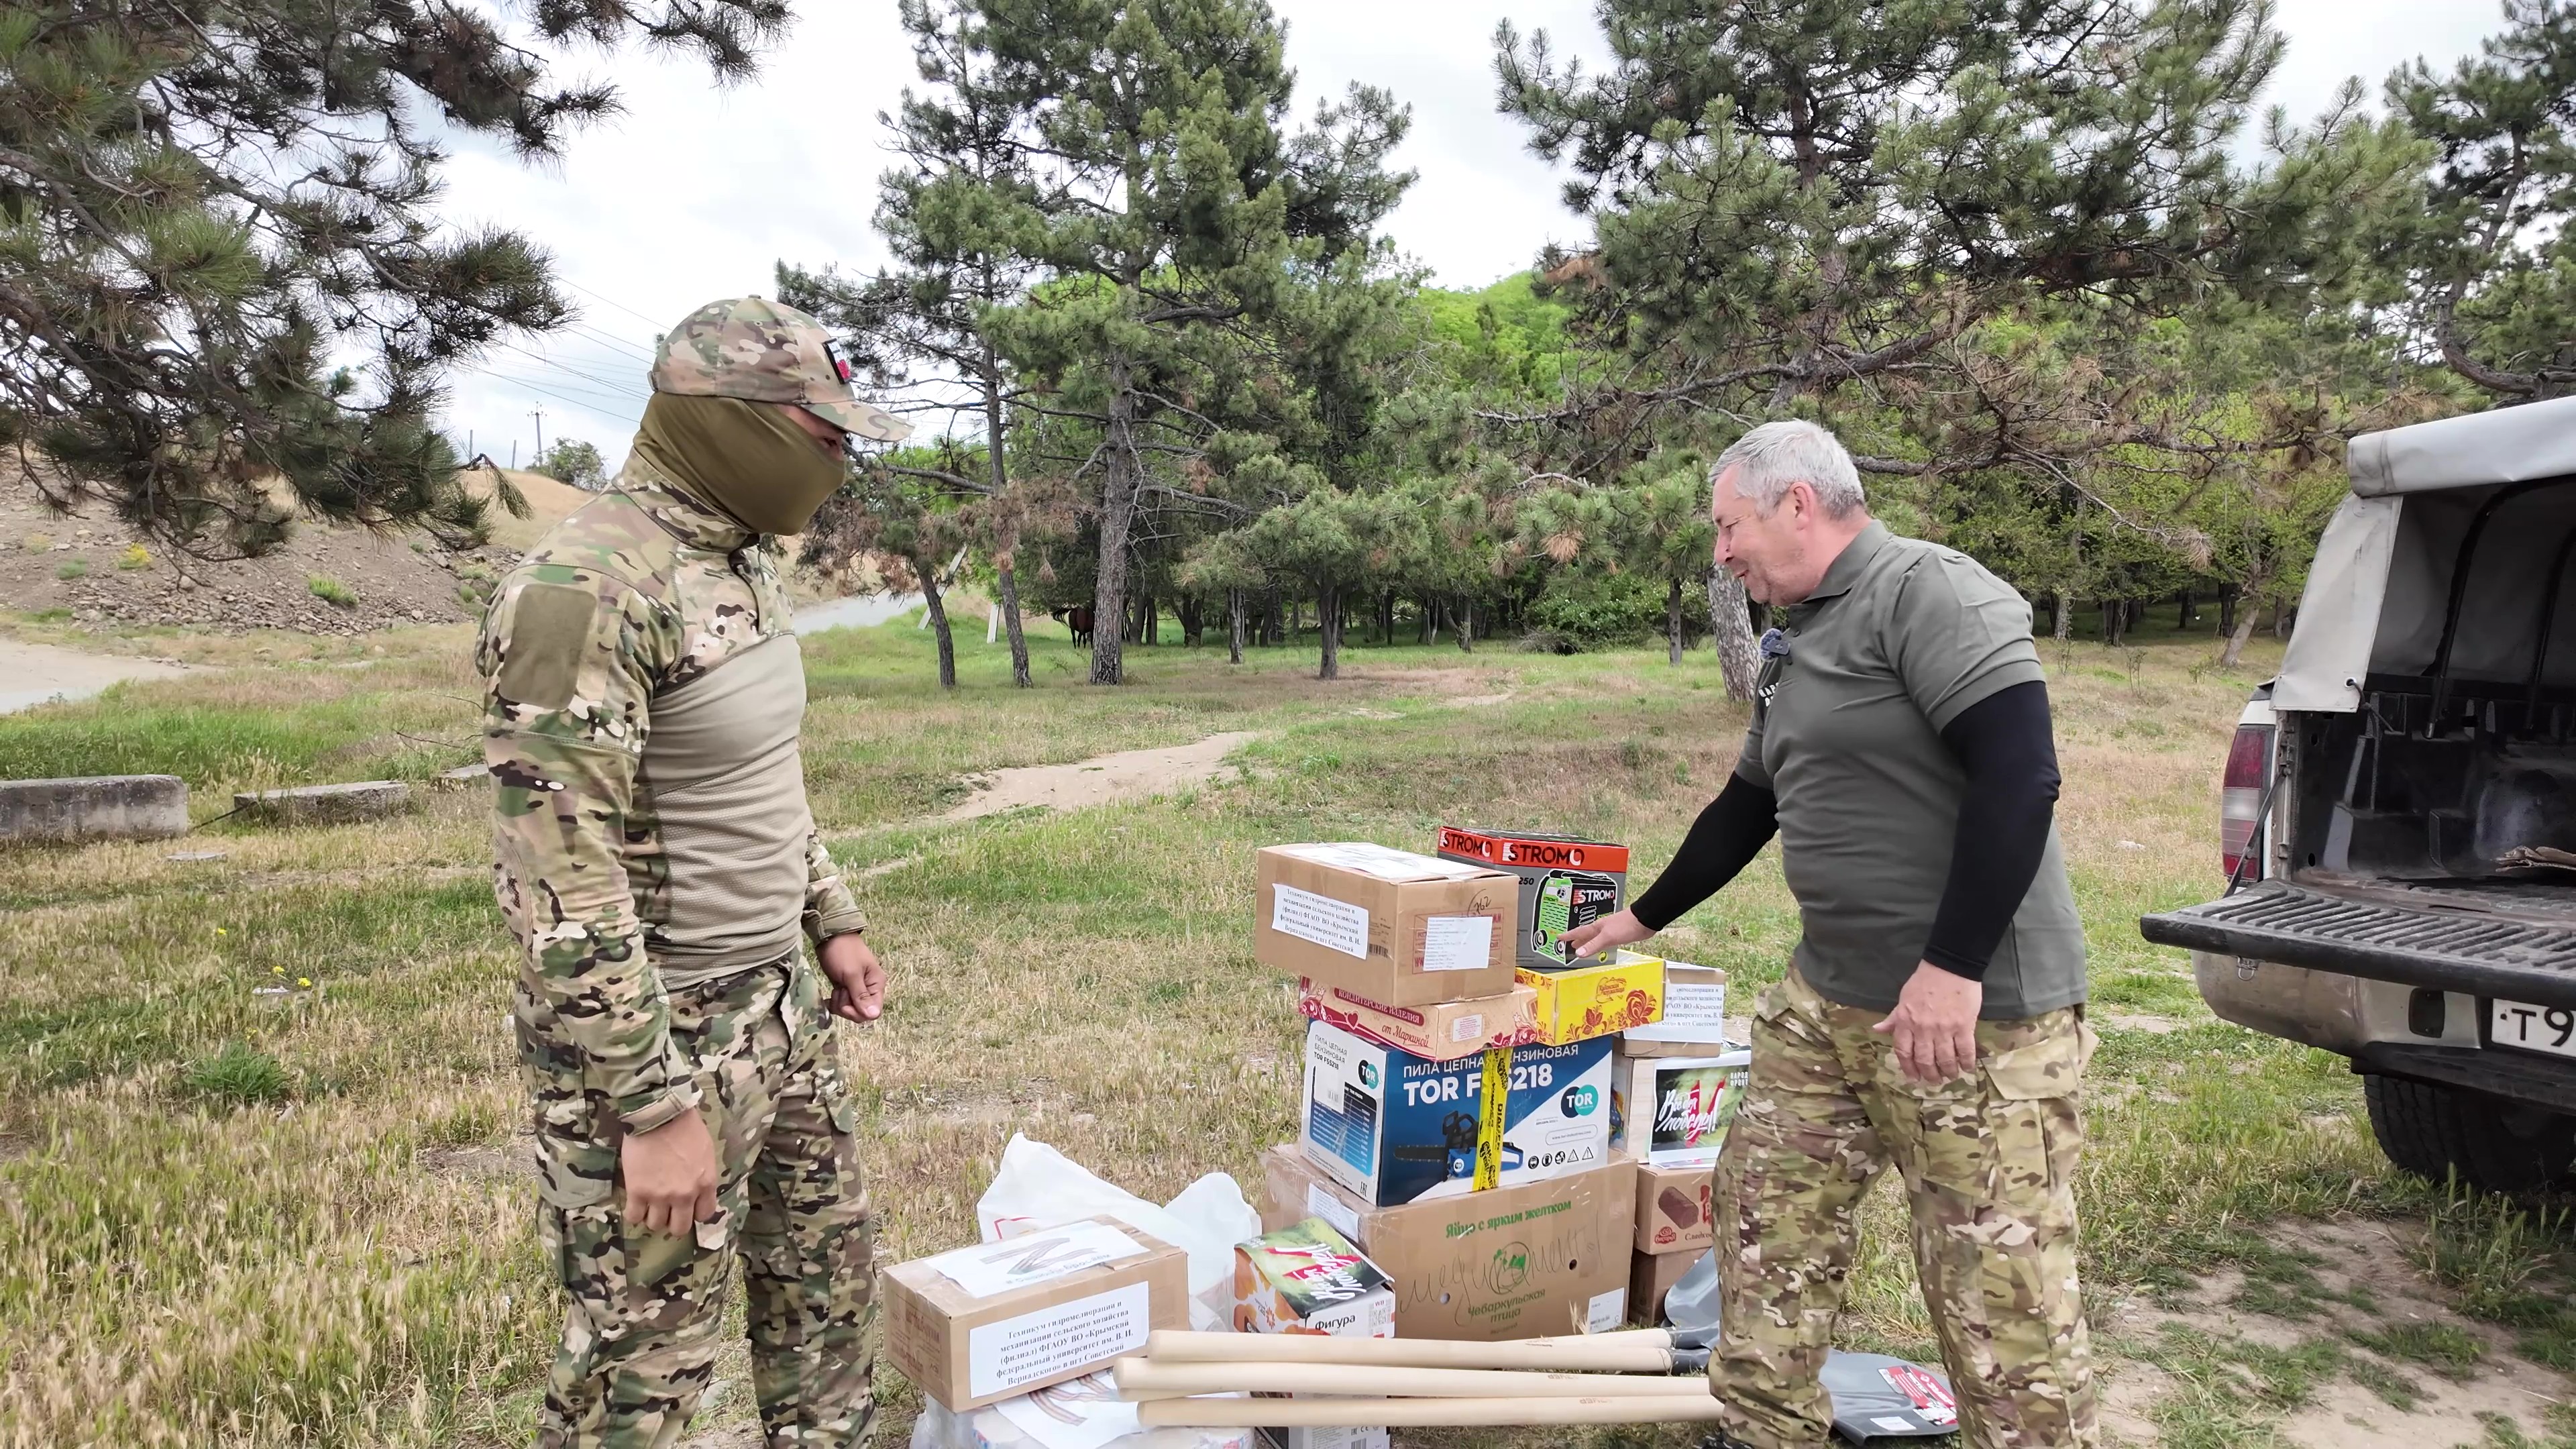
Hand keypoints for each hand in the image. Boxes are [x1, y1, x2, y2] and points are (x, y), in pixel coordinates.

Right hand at [620, 1109, 718, 1237]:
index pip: (704, 1214)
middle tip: (666, 1209)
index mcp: (705, 1184)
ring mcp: (660, 1196)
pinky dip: (634, 1213)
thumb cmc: (685, 1126)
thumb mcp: (705, 1152)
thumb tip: (696, 1189)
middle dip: (673, 1221)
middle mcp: (685, 1195)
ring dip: (652, 1216)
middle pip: (679, 1227)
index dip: (694, 1212)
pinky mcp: (637, 1192)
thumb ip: (702, 1175)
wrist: (658, 1113)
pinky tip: (635, 1202)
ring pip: (655, 1225)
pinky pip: (634, 1217)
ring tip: (649, 1203)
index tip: (687, 1206)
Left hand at [819, 932, 885, 1022]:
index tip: (845, 1004)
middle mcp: (869, 989)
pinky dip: (835, 1002)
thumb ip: (861, 996)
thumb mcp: (852, 974)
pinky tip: (829, 996)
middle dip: (847, 1007)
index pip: (874, 1011)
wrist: (830, 936)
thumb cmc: (843, 952)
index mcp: (876, 985)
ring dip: (839, 1003)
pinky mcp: (845, 987)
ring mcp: (856, 989)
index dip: (859, 1012)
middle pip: (861, 1012)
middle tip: (839, 992)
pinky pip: (842, 1003)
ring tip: (836, 988)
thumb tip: (874, 1016)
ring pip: (850, 1009)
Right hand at [1557, 908, 1654, 960]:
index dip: (1569, 935)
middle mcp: (1602, 928)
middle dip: (1577, 939)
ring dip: (1587, 942)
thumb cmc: (1625, 926)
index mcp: (1597, 927)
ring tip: (1581, 947)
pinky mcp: (1619, 935)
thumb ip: (1593, 945)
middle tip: (1568, 944)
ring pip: (1595, 937)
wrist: (1644, 920)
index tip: (1559, 937)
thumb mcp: (1607, 937)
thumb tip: (1578, 953)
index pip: (1579, 932)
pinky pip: (1604, 941)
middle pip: (1586, 934)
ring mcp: (1610, 931)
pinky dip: (1599, 944)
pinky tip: (1601, 946)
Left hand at [1871, 962, 1982, 1083]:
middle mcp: (1923, 1029)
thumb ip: (1893, 1018)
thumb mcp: (1903, 999)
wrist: (1950, 967)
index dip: (1908, 1069)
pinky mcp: (1964, 1026)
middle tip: (1935, 1081)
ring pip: (1945, 1059)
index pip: (1903, 1052)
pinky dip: (1967, 1062)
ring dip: (1948, 1072)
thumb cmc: (1924, 982)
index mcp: (1906, 1022)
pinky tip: (1967, 1068)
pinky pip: (1966, 1050)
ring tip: (1950, 1076)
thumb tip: (1877, 1029)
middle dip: (1930, 1075)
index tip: (1913, 1079)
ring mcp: (1944, 1029)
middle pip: (1925, 1060)